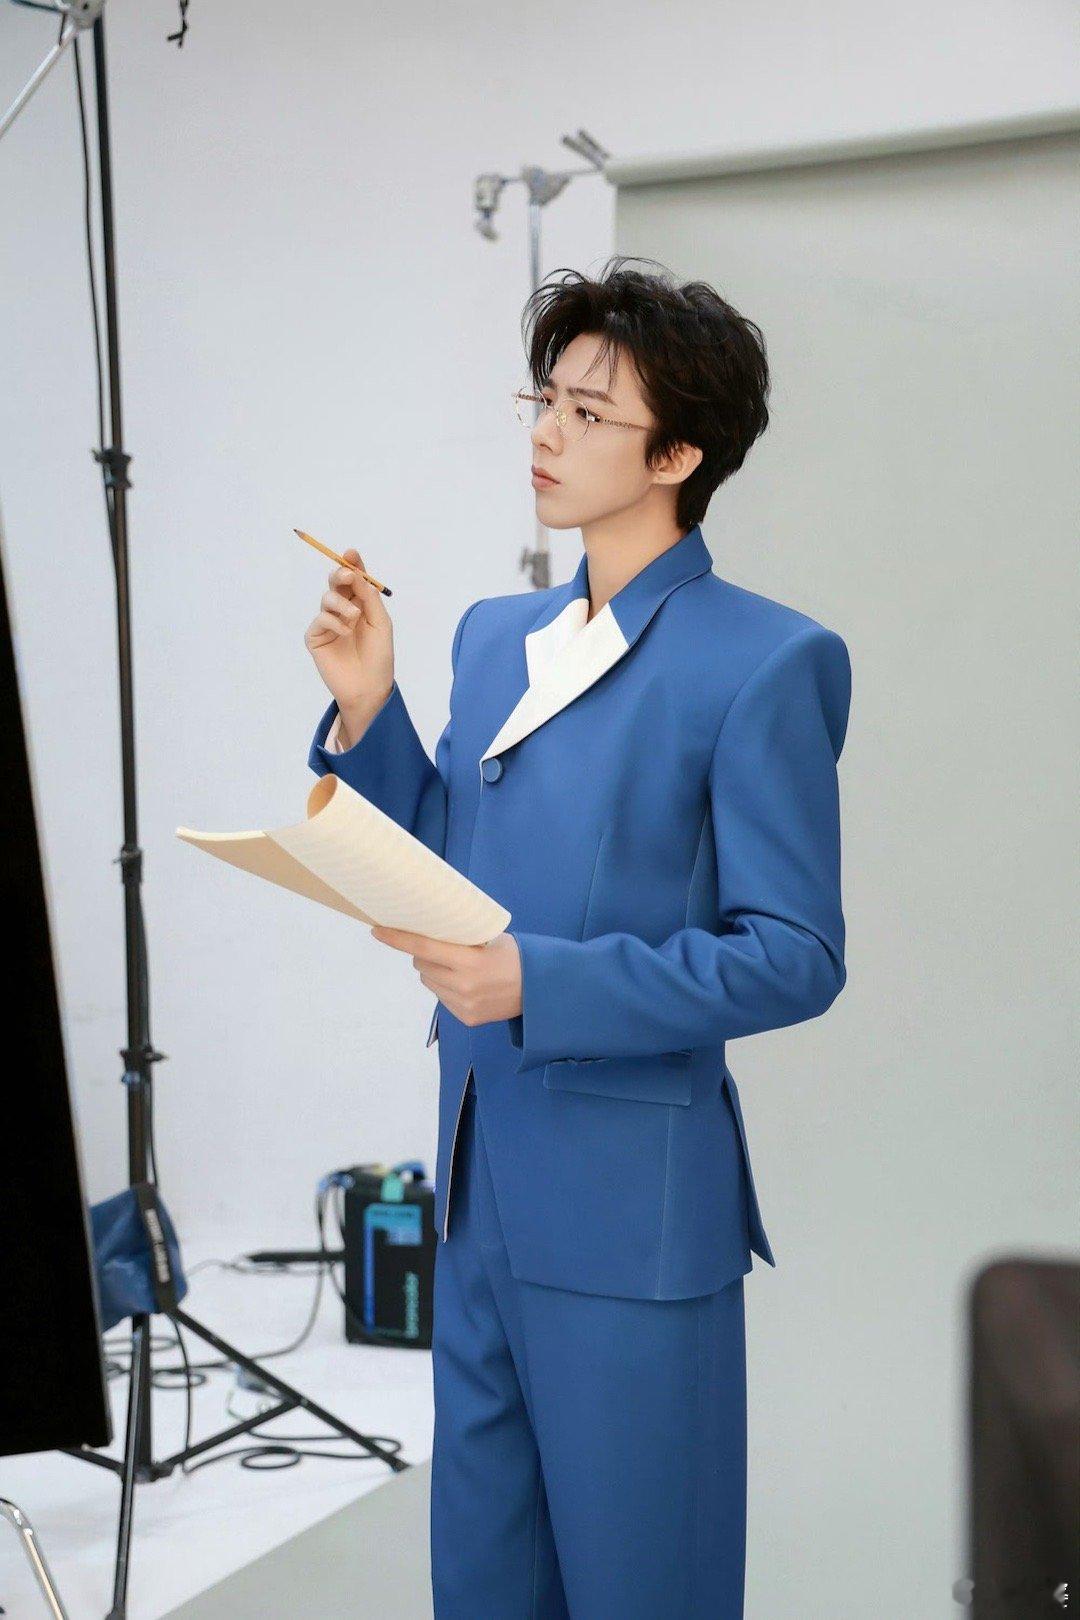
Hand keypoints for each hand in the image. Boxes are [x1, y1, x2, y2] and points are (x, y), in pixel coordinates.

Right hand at [304, 547, 394, 714]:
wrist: (369, 687)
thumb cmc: (379, 657)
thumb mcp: (381, 623)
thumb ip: (370, 599)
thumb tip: (358, 574)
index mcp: (361, 606)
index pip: (354, 581)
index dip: (352, 565)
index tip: (351, 554)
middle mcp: (343, 611)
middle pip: (336, 584)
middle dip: (340, 575)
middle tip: (348, 575)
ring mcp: (328, 624)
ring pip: (327, 599)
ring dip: (341, 603)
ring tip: (354, 616)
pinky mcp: (316, 638)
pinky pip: (319, 619)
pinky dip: (333, 622)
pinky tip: (345, 632)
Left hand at [369, 926, 522, 1028]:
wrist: (540, 991)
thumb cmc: (515, 957)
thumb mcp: (491, 939)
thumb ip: (462, 939)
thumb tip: (429, 929)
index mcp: (470, 962)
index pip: (424, 948)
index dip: (398, 938)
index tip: (377, 929)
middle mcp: (463, 986)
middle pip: (421, 964)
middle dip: (423, 953)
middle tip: (440, 947)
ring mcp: (463, 1005)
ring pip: (428, 981)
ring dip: (434, 971)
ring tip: (458, 967)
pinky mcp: (465, 1018)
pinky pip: (441, 997)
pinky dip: (446, 987)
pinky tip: (467, 984)